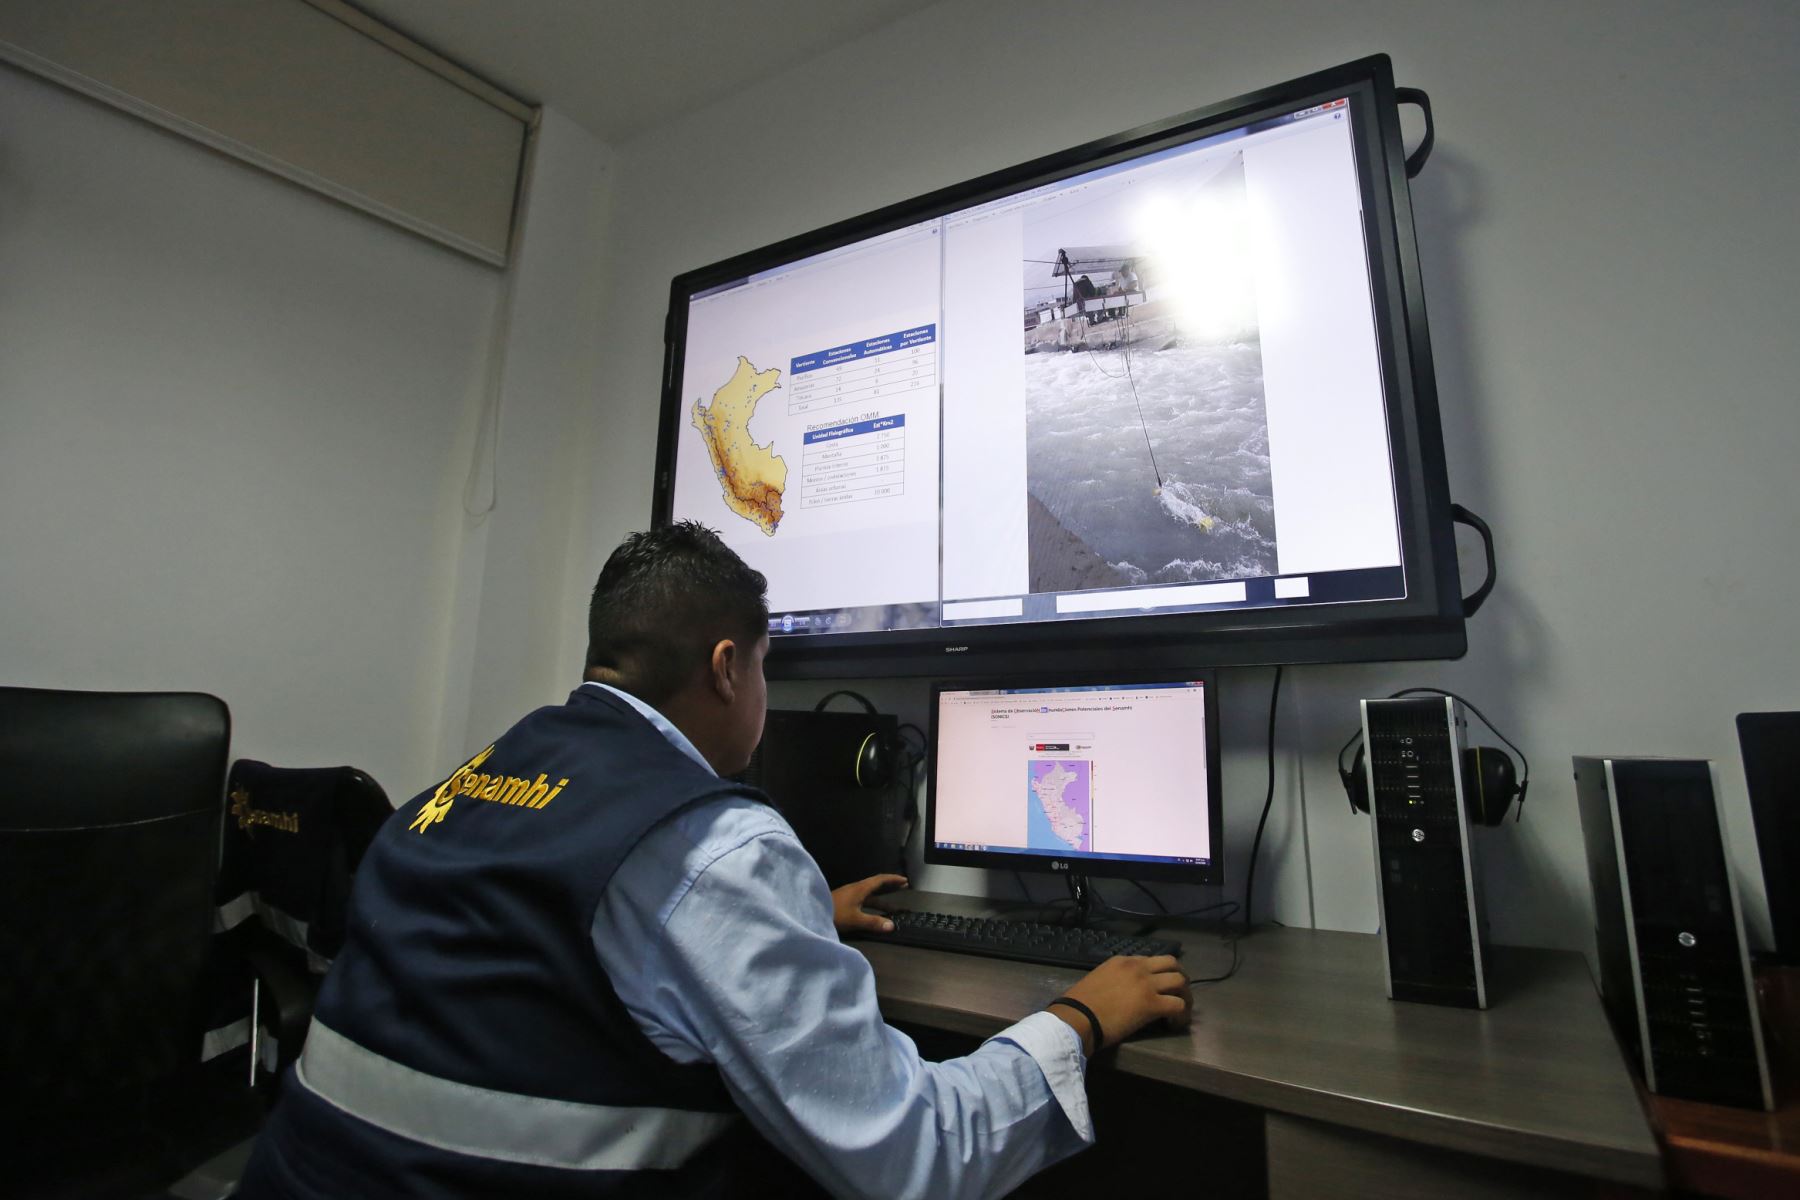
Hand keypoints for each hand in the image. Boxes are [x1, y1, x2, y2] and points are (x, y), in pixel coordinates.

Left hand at [830, 873, 908, 936]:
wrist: (812, 913)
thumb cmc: (834, 914)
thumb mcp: (855, 920)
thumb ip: (873, 922)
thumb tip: (892, 926)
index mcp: (860, 889)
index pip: (879, 880)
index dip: (892, 879)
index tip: (904, 880)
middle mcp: (856, 889)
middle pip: (876, 885)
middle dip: (890, 887)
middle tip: (903, 887)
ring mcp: (849, 895)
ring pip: (869, 895)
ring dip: (882, 899)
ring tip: (893, 907)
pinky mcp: (845, 902)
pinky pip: (863, 900)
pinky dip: (873, 903)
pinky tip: (874, 911)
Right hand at [1050, 954, 1190, 1054]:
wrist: (1078, 1016)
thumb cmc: (1080, 1003)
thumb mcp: (1098, 979)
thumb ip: (1113, 980)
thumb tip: (1121, 993)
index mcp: (1122, 960)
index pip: (1150, 960)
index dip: (1159, 974)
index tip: (1158, 988)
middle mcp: (1138, 967)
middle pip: (1172, 963)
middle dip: (1180, 978)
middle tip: (1179, 994)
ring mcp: (1147, 984)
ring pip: (1180, 981)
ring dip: (1185, 996)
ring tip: (1181, 1011)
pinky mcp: (1152, 1003)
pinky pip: (1179, 1005)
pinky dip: (1182, 1015)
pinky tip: (1174, 1024)